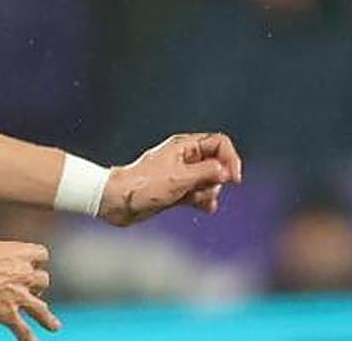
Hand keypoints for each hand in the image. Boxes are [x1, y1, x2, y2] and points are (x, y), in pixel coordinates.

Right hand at [0, 236, 60, 340]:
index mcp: (18, 252)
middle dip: (35, 286)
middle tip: (24, 290)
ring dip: (48, 319)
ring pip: (42, 309)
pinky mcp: (6, 314)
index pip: (42, 254)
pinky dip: (28, 339)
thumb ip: (0, 253)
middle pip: (43, 280)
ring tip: (54, 326)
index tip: (31, 265)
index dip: (36, 261)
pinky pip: (24, 330)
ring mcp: (17, 295)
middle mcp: (23, 273)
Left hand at [97, 132, 242, 226]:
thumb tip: (226, 170)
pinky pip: (199, 193)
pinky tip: (204, 208)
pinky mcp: (177, 190)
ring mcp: (181, 174)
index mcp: (183, 146)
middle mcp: (184, 158)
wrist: (118, 201)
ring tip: (197, 199)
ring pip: (209, 180)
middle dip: (218, 178)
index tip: (233, 178)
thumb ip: (206, 172)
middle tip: (204, 188)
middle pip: (217, 162)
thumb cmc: (144, 186)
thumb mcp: (180, 178)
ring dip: (210, 191)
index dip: (230, 158)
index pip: (218, 143)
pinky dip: (204, 200)